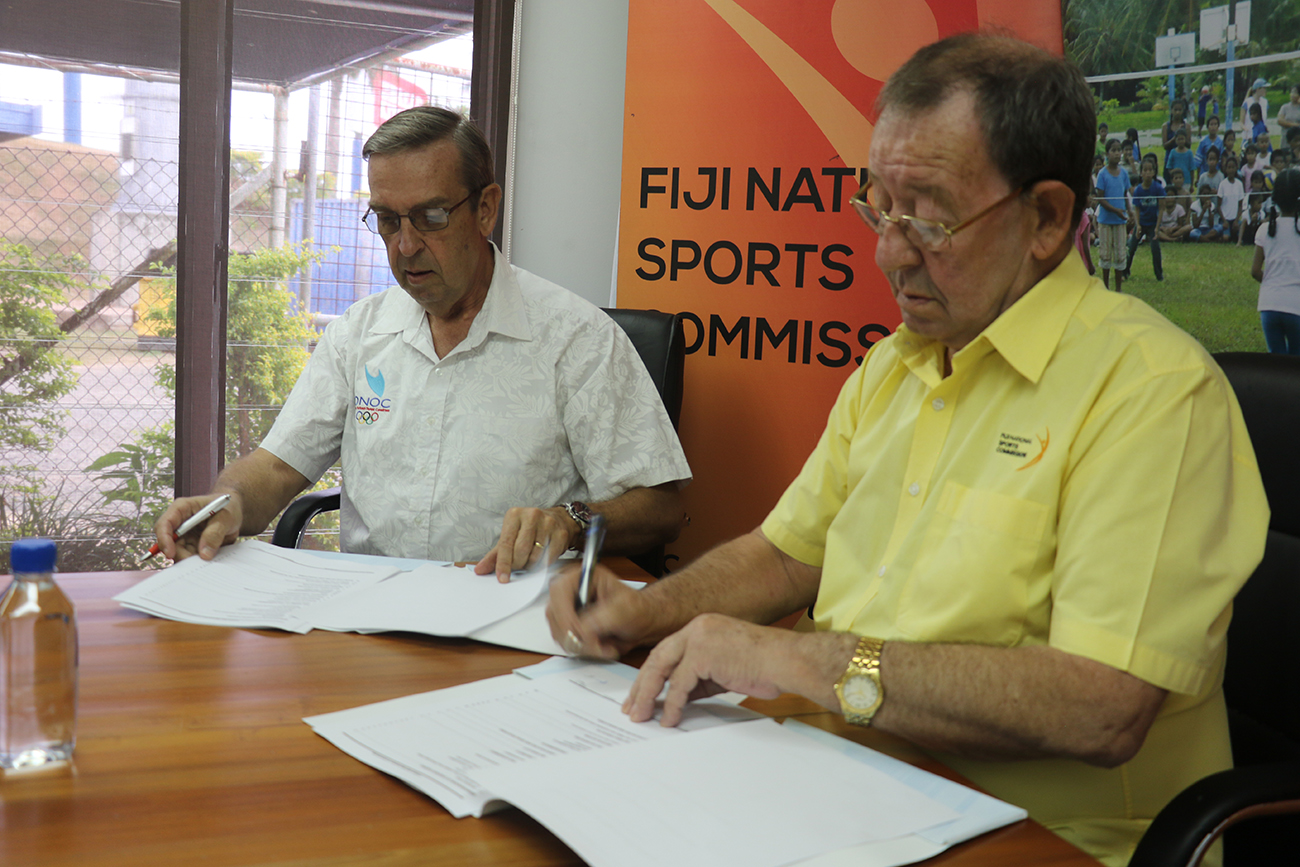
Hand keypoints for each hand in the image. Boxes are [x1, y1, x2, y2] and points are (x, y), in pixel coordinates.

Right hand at [154, 494, 240, 560]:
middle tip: (195, 564)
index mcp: (182, 508)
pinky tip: (209, 560)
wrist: (235, 511)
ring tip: (207, 560)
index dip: (164, 539)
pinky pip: (190, 556)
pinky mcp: (191, 544)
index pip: (164, 524)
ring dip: (190, 559)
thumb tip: (204, 553)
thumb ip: (215, 533)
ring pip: (179, 552)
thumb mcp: (226, 517)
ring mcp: (184, 535)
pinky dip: (197, 561)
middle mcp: (179, 522)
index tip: (170, 553)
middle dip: (180, 555)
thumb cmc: (228, 507)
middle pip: (169, 542)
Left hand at [475, 506, 574, 582]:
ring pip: (535, 556)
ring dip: (529, 565)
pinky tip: (540, 559)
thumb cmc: (529, 529)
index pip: (505, 543)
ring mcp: (548, 523)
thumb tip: (480, 570)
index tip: (502, 578)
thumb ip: (494, 555)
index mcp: (514, 515)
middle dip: (517, 564)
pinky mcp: (560, 534)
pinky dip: (541, 564)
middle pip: (520, 551)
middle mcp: (531, 515)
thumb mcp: (510, 536)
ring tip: (529, 560)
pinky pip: (548, 558)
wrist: (557, 520)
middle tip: (517, 567)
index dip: (503, 563)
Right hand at [545, 561, 652, 659]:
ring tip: (604, 645)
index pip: (558, 591)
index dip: (565, 614)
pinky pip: (564, 642)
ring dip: (581, 644)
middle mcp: (571, 591)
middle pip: (554, 614)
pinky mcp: (567, 627)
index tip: (578, 631)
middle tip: (597, 644)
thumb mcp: (623, 609)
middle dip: (575, 634)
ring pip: (557, 631)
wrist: (640, 622)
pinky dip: (581, 649)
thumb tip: (582, 630)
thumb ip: (601, 618)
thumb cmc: (636, 608)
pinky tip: (599, 646)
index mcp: (583, 576)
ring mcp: (567, 610)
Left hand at [623, 614, 801, 726]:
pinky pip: (679, 684)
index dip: (650, 674)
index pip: (666, 651)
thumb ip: (698, 679)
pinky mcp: (703, 654)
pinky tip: (668, 719)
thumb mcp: (723, 670)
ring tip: (641, 716)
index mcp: (701, 627)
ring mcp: (698, 638)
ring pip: (662, 669)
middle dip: (641, 685)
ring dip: (649, 696)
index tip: (640, 693)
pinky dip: (671, 704)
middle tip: (631, 707)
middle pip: (657, 658)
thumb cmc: (764, 665)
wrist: (785, 661)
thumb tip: (677, 699)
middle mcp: (696, 628)